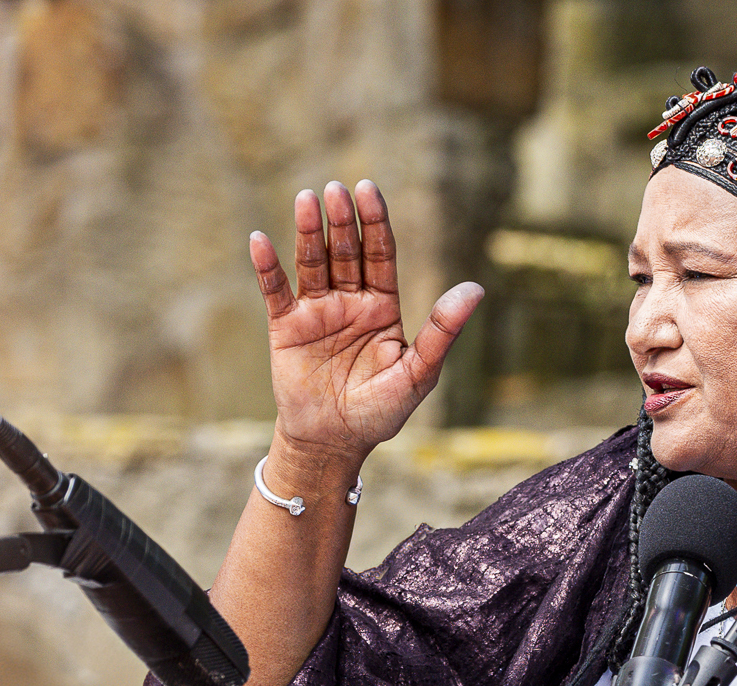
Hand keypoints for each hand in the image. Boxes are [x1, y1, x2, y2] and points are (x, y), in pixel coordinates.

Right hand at [250, 180, 482, 464]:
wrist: (334, 444)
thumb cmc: (380, 413)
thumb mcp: (417, 374)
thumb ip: (442, 332)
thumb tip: (476, 289)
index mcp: (383, 308)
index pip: (380, 255)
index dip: (375, 223)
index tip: (369, 190)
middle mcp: (350, 302)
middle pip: (346, 251)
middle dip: (342, 221)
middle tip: (337, 189)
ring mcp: (316, 311)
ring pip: (312, 262)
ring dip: (309, 231)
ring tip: (307, 199)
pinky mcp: (285, 327)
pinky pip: (275, 291)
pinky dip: (267, 267)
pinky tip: (260, 240)